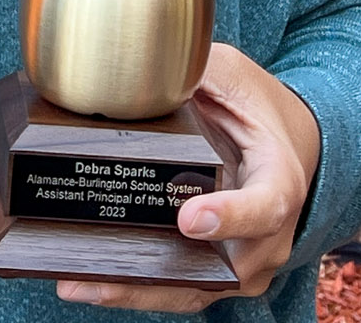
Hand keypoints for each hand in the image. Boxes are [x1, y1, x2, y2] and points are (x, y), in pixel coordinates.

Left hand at [57, 43, 321, 313]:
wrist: (285, 140)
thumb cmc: (255, 106)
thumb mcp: (232, 75)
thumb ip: (192, 72)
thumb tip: (133, 68)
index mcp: (279, 180)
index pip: (265, 206)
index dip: (230, 217)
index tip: (188, 218)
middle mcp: (267, 235)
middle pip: (218, 269)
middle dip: (155, 276)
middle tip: (96, 271)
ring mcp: (243, 263)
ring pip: (192, 290)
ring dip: (133, 292)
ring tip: (74, 283)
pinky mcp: (217, 273)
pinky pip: (178, 289)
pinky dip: (135, 290)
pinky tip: (84, 283)